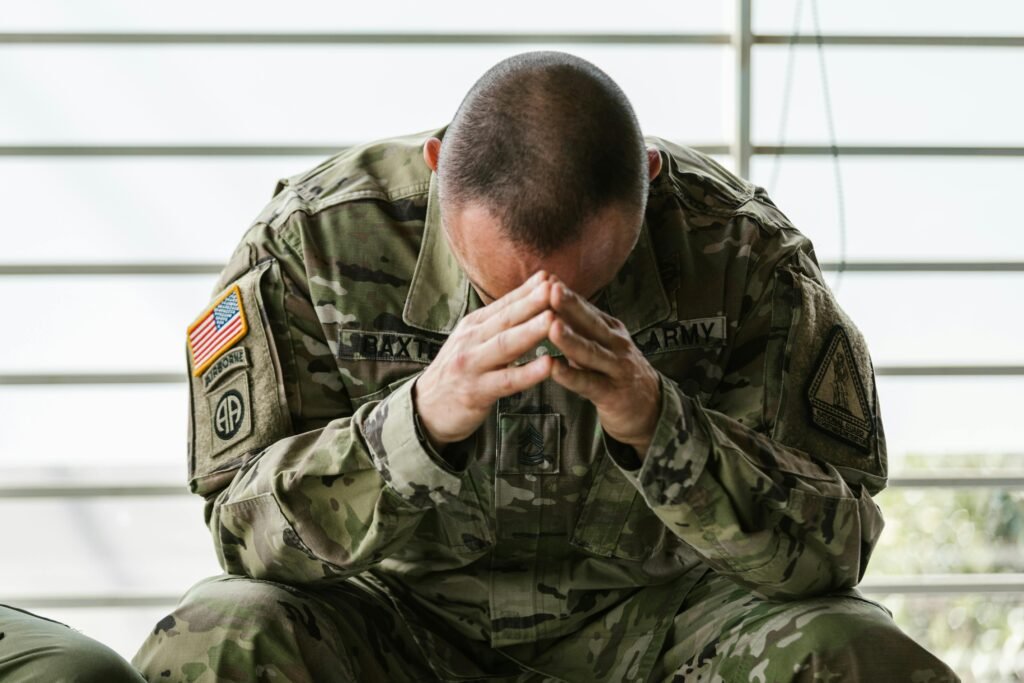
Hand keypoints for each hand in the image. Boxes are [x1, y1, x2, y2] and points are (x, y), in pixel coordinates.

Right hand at [414, 271, 554, 448]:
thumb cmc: (458, 372)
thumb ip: (500, 324)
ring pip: (505, 345)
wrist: (425, 408)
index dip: (527, 290)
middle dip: (532, 302)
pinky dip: (528, 372)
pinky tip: (548, 365)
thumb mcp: (473, 341)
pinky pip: (506, 381)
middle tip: (555, 288)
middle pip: (506, 319)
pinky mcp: (476, 392)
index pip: (504, 304)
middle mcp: (471, 340)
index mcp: (474, 325)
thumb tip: (529, 300)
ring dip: (530, 331)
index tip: (551, 276)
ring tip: (553, 319)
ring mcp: (472, 365)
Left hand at [547, 279, 660, 458]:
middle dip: (570, 306)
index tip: (545, 277)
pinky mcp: (613, 394)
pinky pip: (589, 383)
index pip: (585, 308)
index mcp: (610, 329)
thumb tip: (550, 302)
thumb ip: (579, 328)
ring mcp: (617, 368)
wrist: (651, 409)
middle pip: (590, 323)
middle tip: (550, 288)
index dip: (566, 293)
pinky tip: (554, 368)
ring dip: (570, 339)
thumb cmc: (616, 373)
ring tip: (551, 326)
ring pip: (591, 352)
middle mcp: (616, 344)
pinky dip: (571, 376)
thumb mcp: (601, 345)